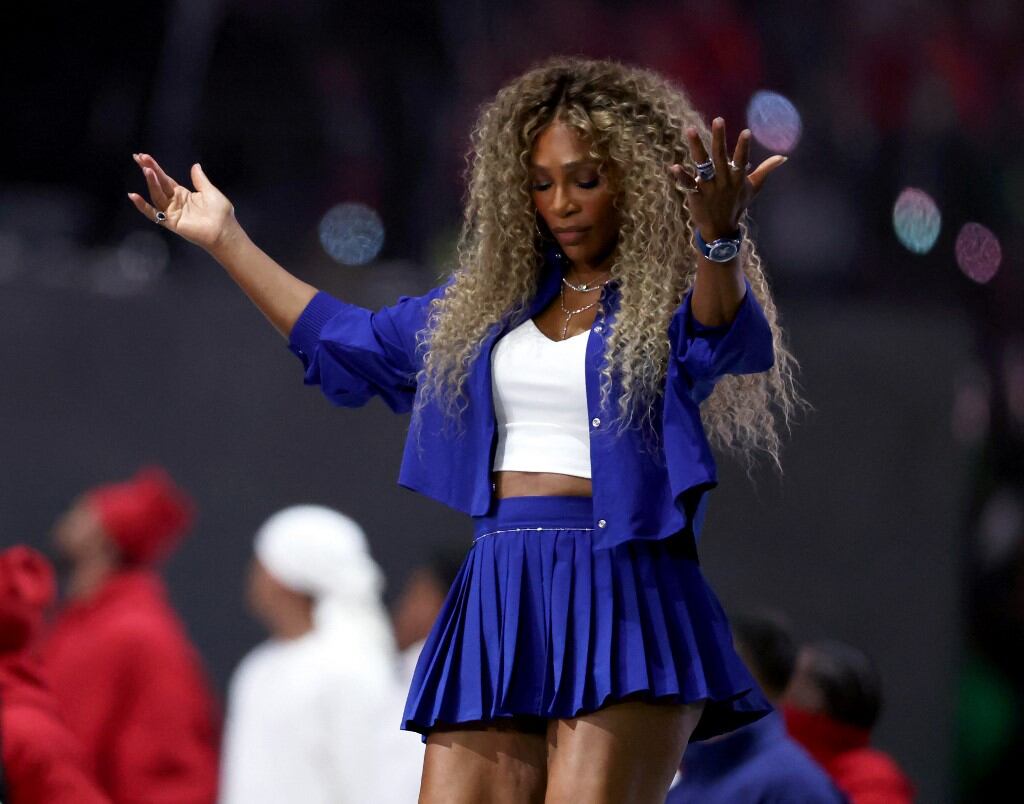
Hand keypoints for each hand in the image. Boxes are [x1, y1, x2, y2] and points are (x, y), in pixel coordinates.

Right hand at [128, 154, 238, 252]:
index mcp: (183, 194)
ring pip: (157, 195)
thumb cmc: (220, 213)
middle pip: (158, 184)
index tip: (143, 156)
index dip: (155, 167)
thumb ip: (200, 179)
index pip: (165, 179)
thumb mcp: (210, 191)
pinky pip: (154, 214)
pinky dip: (143, 206)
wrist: (225, 231)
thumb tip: (195, 166)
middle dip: (149, 170)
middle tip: (138, 157)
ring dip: (151, 183)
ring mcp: (172, 212)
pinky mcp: (171, 222)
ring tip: (146, 170)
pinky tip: (133, 196)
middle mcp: (175, 202)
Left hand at [669, 118, 786, 241]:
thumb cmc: (737, 205)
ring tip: (690, 130)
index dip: (743, 147)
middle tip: (718, 120)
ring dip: (696, 147)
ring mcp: (708, 187)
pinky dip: (681, 176)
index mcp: (737, 178)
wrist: (720, 229)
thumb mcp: (753, 188)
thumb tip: (783, 157)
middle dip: (719, 138)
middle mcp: (723, 181)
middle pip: (720, 156)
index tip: (746, 132)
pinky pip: (687, 184)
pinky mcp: (695, 194)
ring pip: (702, 164)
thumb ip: (766, 170)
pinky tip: (673, 166)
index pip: (742, 160)